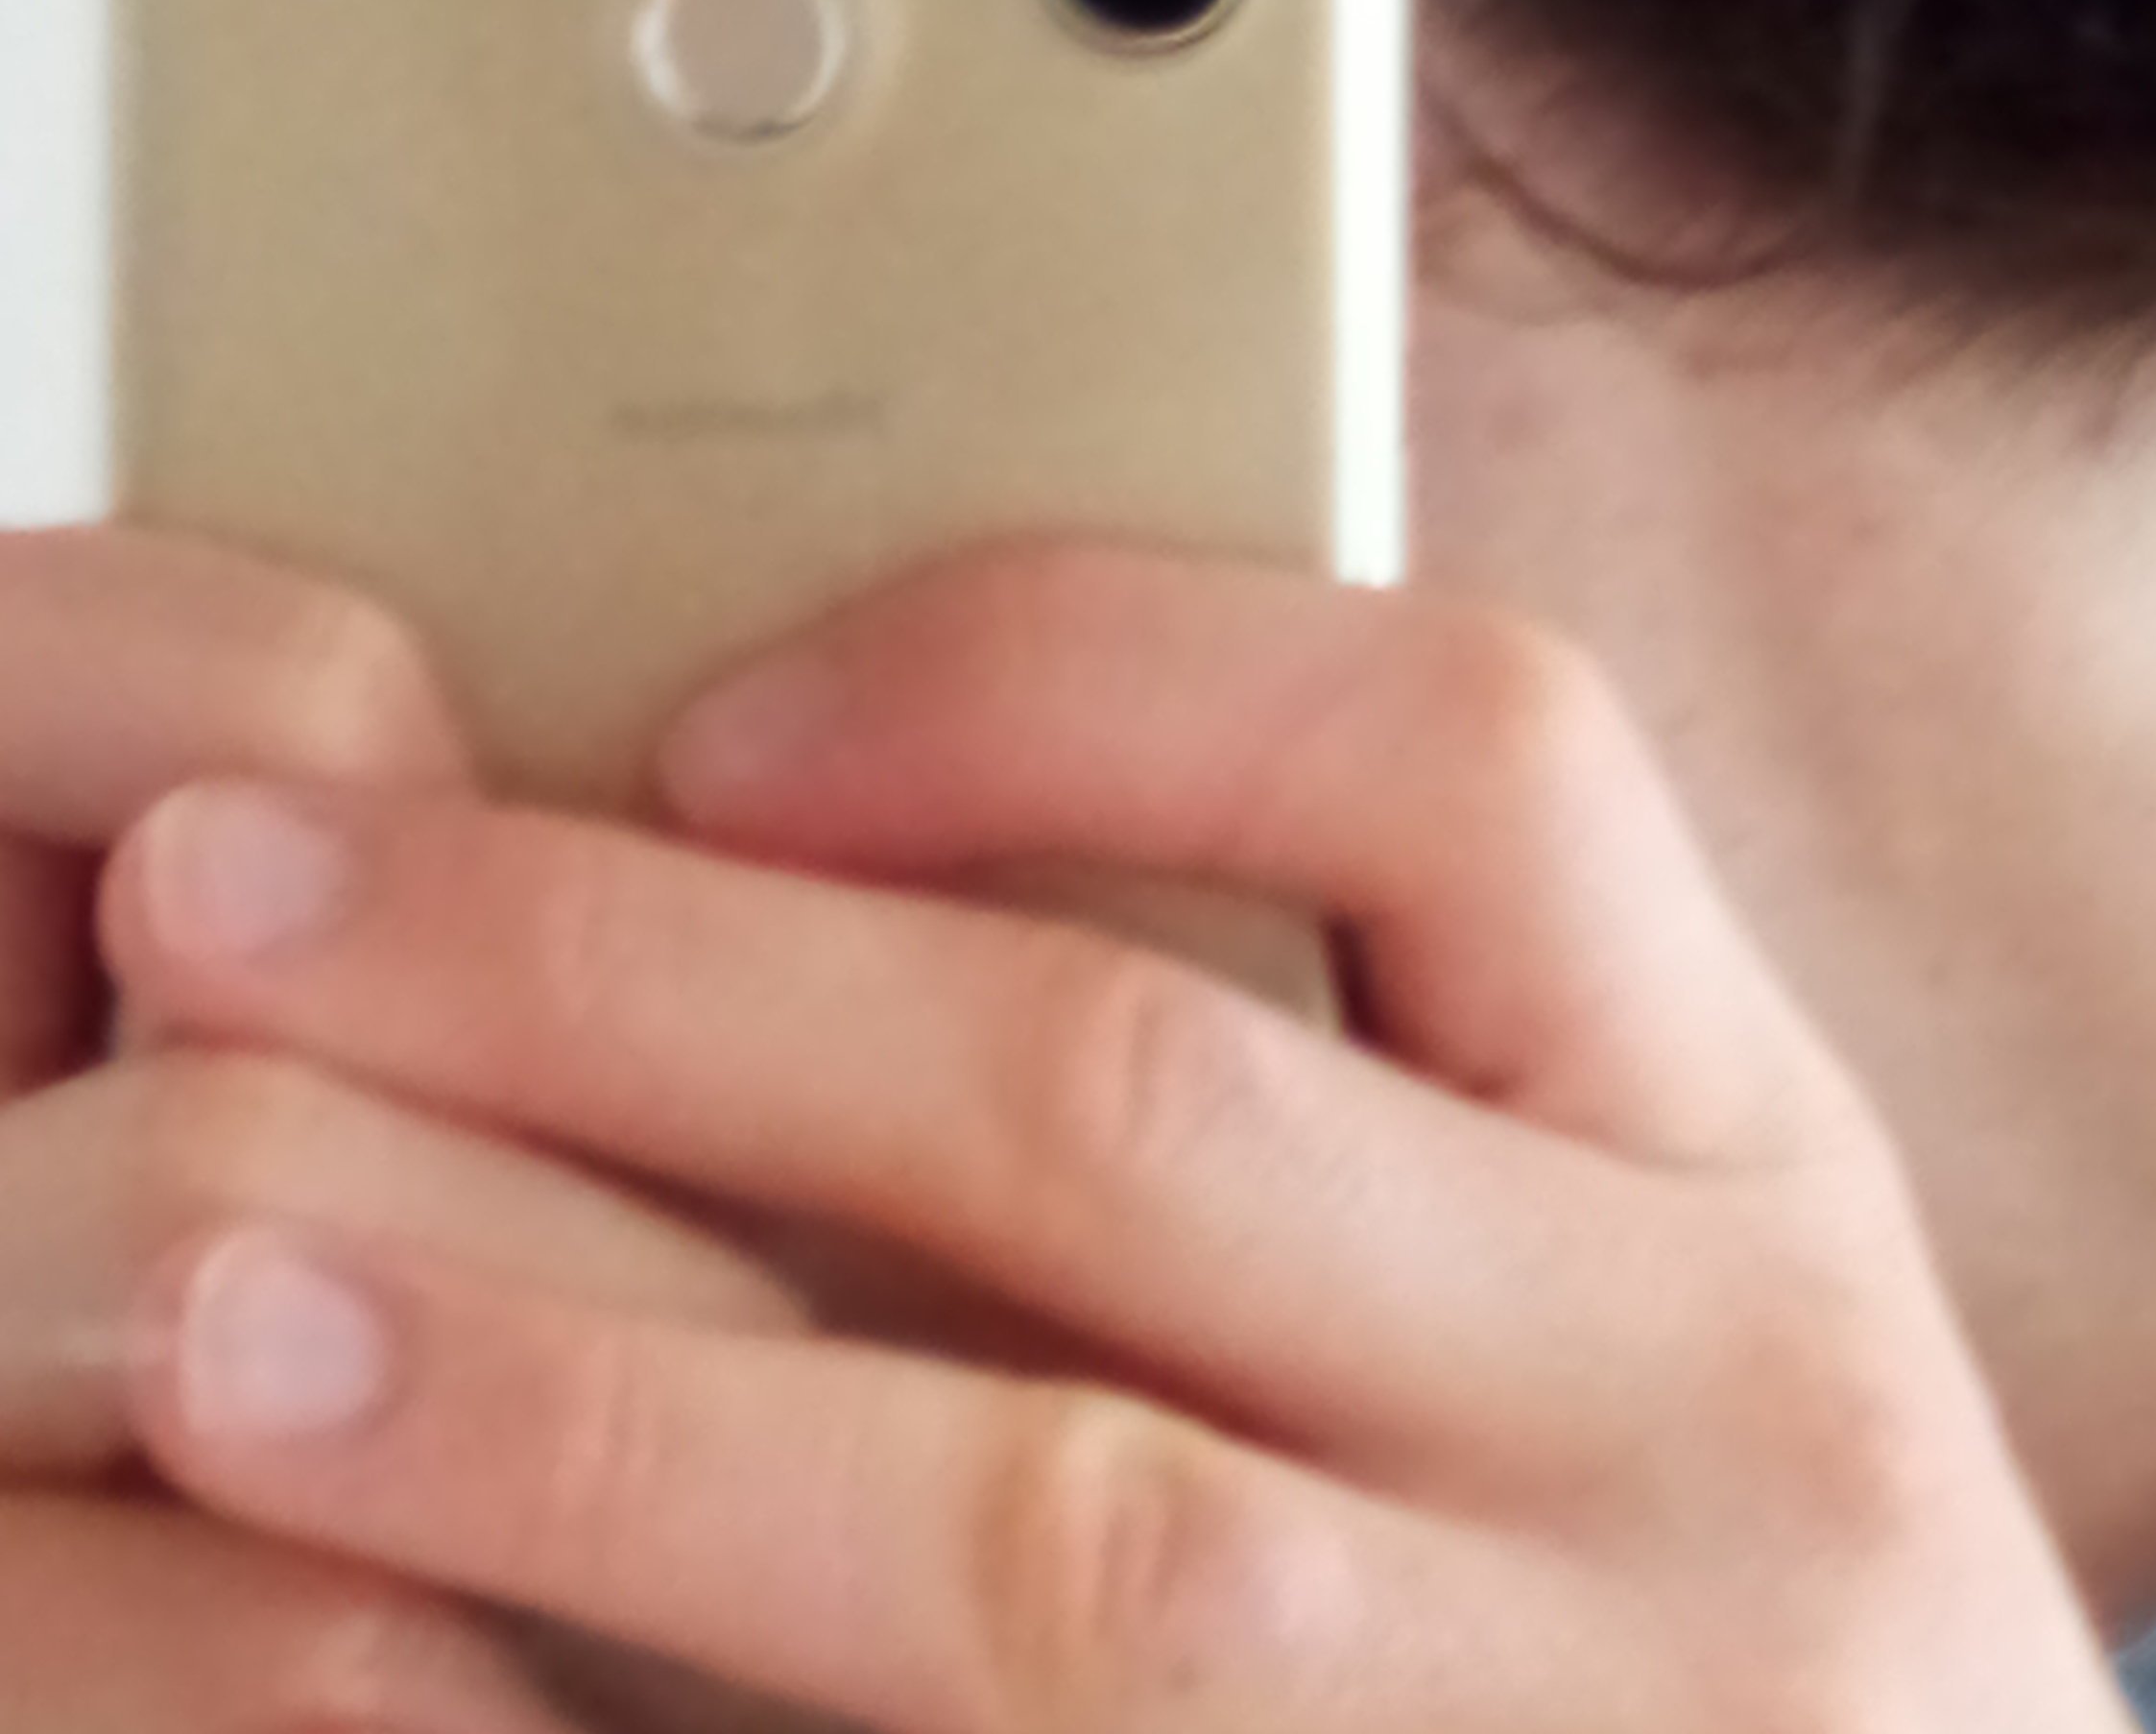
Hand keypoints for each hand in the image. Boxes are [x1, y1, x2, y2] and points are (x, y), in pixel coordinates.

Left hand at [99, 542, 2140, 1731]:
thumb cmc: (1736, 1662)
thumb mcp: (1676, 1330)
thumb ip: (1399, 1125)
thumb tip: (825, 873)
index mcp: (1764, 1178)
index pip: (1472, 759)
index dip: (1067, 677)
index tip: (712, 717)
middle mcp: (1718, 1444)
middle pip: (1132, 1117)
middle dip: (642, 996)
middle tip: (258, 908)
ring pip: (1046, 1546)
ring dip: (593, 1414)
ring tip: (239, 1326)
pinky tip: (422, 1698)